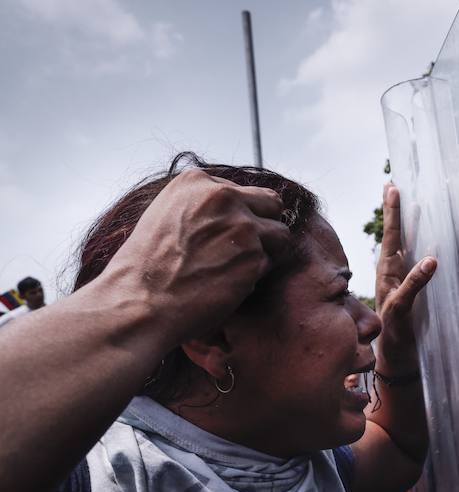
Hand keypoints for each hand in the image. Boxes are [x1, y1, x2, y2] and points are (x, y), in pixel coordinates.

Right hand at [101, 169, 290, 342]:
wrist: (139, 303)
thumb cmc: (147, 268)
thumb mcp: (166, 215)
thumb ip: (202, 206)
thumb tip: (237, 208)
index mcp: (196, 181)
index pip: (244, 191)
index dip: (240, 216)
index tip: (222, 237)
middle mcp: (222, 197)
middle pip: (272, 204)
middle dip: (263, 226)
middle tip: (243, 251)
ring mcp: (242, 226)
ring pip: (280, 234)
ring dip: (265, 252)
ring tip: (235, 269)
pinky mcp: (254, 257)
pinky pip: (271, 264)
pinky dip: (255, 277)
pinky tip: (227, 285)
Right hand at [375, 183, 436, 371]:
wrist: (397, 356)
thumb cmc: (407, 323)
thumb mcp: (413, 294)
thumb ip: (417, 274)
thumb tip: (432, 252)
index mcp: (392, 270)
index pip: (394, 235)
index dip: (393, 211)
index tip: (392, 186)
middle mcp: (388, 276)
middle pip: (390, 238)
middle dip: (391, 212)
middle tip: (392, 186)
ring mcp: (391, 291)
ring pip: (395, 257)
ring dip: (400, 231)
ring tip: (407, 205)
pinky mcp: (399, 310)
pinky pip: (409, 291)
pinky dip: (419, 276)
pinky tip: (431, 261)